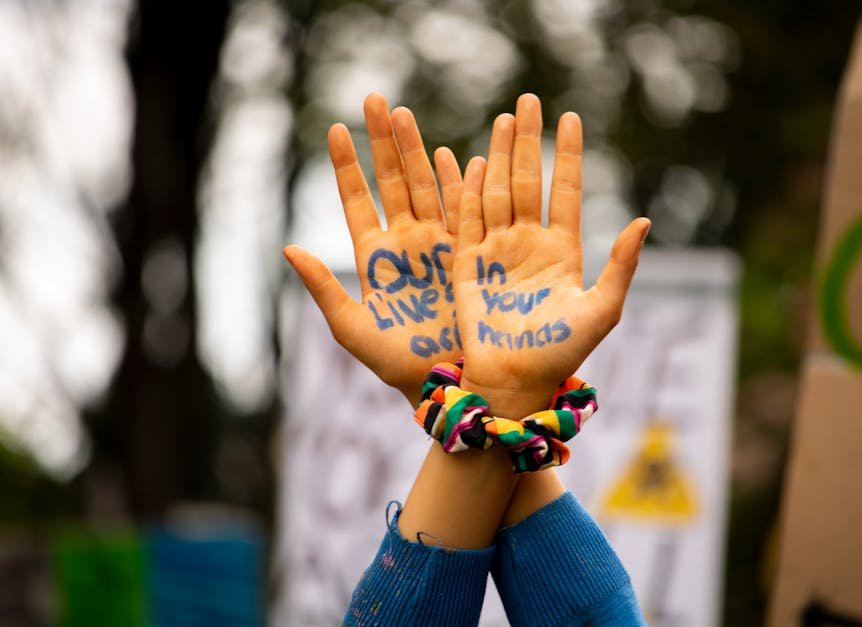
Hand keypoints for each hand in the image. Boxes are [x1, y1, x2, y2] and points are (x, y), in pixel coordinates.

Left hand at [284, 93, 463, 404]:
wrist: (446, 380)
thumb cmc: (395, 363)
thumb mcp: (351, 329)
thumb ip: (323, 288)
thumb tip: (288, 248)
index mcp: (374, 258)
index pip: (358, 201)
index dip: (348, 166)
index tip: (336, 129)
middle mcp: (405, 244)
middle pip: (392, 182)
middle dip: (384, 142)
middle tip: (375, 99)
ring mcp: (437, 245)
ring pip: (425, 187)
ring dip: (417, 151)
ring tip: (406, 114)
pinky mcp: (467, 255)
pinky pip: (462, 210)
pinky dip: (457, 182)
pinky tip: (450, 154)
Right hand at [453, 94, 649, 415]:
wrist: (514, 382)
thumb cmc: (561, 353)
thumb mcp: (601, 310)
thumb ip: (622, 266)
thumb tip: (645, 221)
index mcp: (562, 250)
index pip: (565, 190)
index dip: (568, 155)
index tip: (572, 118)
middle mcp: (528, 244)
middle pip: (528, 181)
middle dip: (529, 141)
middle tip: (529, 100)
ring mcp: (496, 251)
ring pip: (497, 192)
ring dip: (500, 154)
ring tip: (504, 118)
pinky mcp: (467, 265)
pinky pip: (467, 220)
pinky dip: (469, 191)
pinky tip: (474, 161)